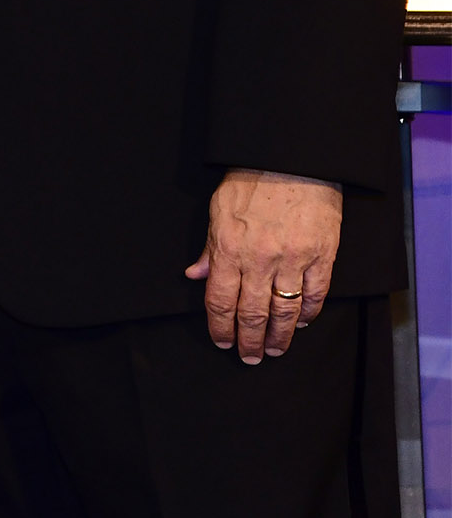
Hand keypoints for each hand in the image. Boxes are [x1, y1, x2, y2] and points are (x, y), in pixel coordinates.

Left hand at [185, 168, 341, 362]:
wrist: (293, 160)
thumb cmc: (251, 181)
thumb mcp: (218, 210)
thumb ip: (209, 248)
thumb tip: (195, 275)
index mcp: (229, 249)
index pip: (220, 300)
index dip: (220, 327)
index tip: (222, 342)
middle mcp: (260, 259)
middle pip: (252, 313)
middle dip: (249, 340)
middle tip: (250, 357)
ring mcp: (293, 259)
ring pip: (286, 310)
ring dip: (281, 335)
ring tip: (276, 349)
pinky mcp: (322, 256)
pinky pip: (316, 294)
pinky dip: (309, 312)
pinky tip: (303, 322)